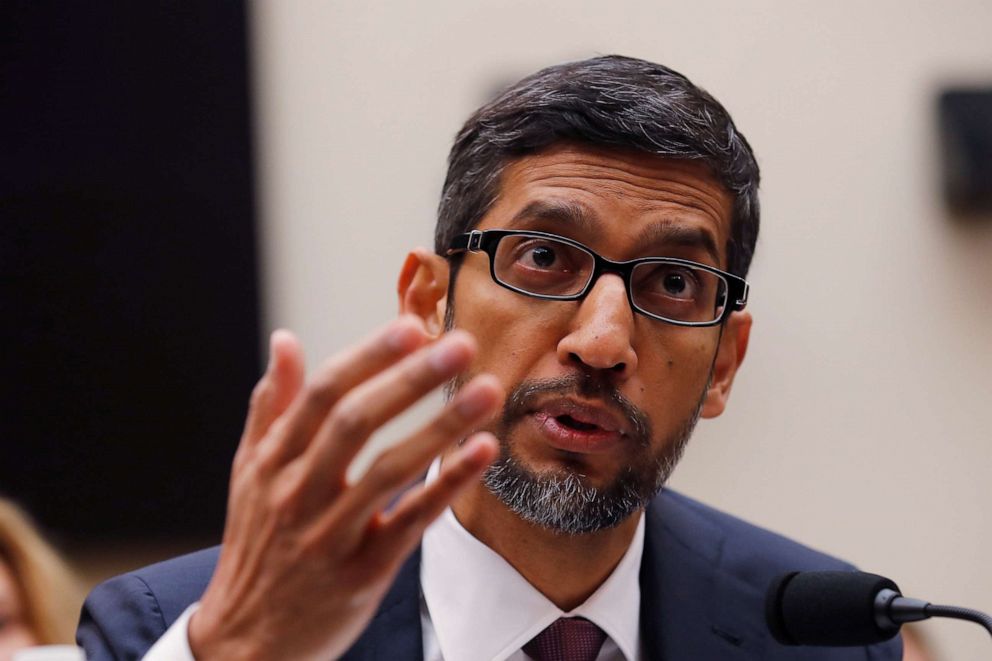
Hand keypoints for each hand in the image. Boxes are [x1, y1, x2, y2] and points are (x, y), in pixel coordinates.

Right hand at [188, 316, 502, 659]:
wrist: (246, 642)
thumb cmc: (257, 547)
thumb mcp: (248, 474)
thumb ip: (271, 406)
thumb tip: (285, 341)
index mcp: (272, 461)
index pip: (321, 395)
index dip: (368, 356)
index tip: (411, 327)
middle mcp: (297, 493)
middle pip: (355, 423)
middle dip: (410, 379)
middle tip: (460, 345)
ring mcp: (329, 535)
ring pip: (388, 470)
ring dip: (441, 426)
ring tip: (486, 390)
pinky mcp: (361, 573)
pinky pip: (410, 522)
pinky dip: (446, 485)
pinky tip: (481, 452)